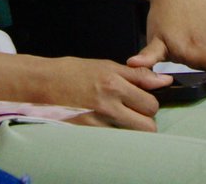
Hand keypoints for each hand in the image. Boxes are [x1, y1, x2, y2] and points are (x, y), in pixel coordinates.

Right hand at [40, 57, 171, 131]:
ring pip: (134, 134)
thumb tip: (165, 79)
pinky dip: (116, 135)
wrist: (41, 85)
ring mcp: (98, 121)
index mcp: (114, 82)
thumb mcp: (105, 65)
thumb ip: (136, 75)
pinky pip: (115, 139)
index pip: (151, 100)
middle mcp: (108, 103)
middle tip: (135, 112)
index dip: (151, 101)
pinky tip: (107, 124)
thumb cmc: (72, 72)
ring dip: (133, 129)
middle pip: (148, 122)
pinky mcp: (88, 133)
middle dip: (146, 118)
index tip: (144, 100)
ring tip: (121, 119)